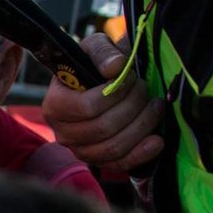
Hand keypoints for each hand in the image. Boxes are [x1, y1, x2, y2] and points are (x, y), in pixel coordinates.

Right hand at [41, 32, 164, 171]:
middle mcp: (63, 133)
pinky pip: (120, 164)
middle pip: (103, 128)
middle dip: (133, 106)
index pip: (87, 107)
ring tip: (156, 106)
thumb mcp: (96, 48)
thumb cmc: (96, 66)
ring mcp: (80, 150)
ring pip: (114, 147)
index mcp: (55, 105)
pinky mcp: (99, 161)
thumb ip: (103, 52)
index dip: (115, 93)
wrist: (101, 85)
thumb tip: (116, 67)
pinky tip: (157, 140)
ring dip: (142, 125)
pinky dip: (142, 153)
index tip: (130, 77)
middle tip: (145, 88)